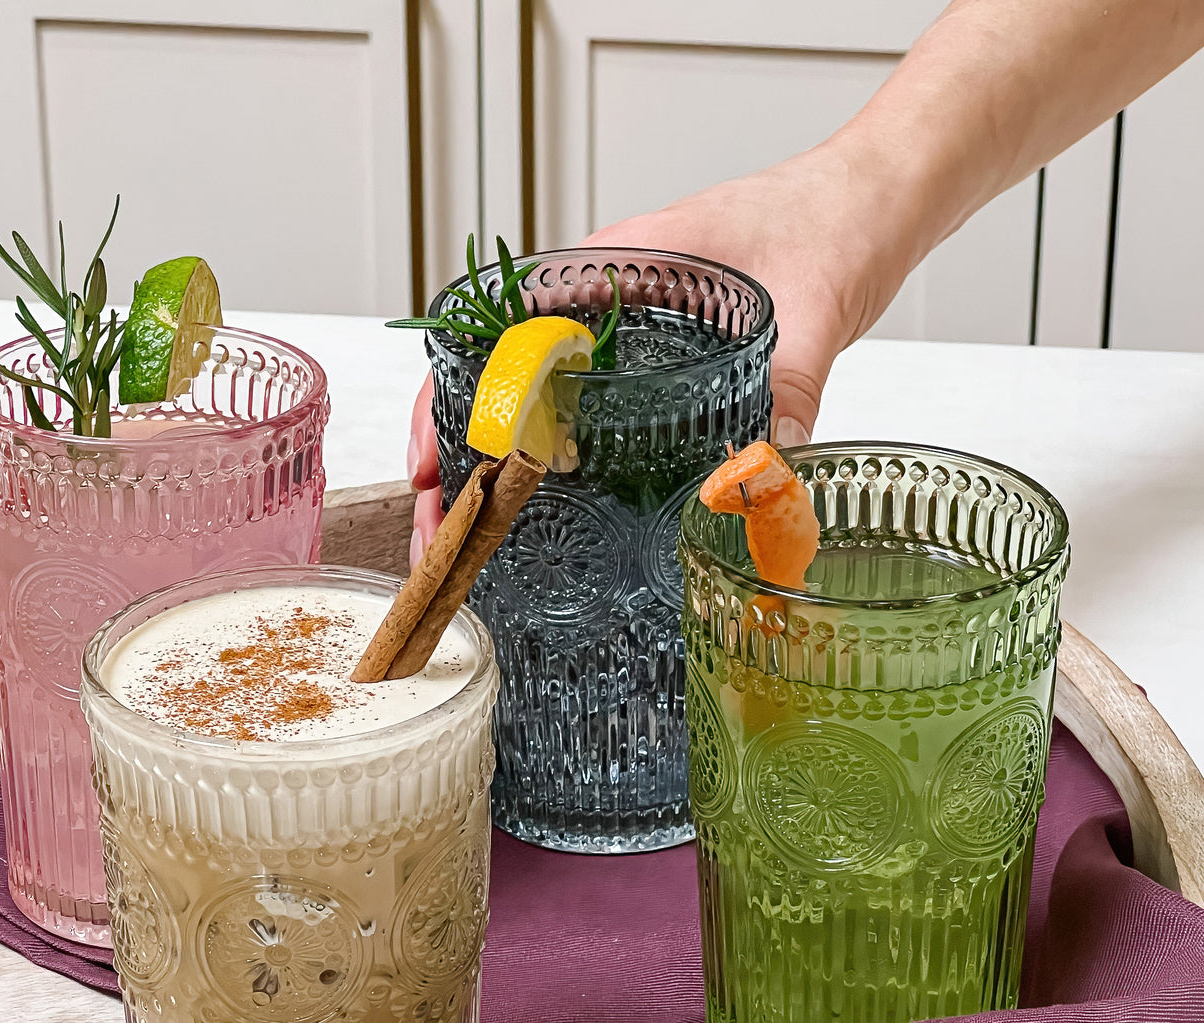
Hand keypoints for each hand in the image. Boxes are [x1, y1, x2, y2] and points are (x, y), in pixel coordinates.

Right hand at [407, 139, 909, 562]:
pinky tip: (550, 510)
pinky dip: (551, 461)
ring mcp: (624, 333)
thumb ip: (790, 390)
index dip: (446, 402)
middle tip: (443, 536)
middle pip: (498, 381)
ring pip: (532, 402)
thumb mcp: (811, 307)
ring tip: (474, 537)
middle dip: (460, 459)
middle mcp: (602, 302)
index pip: (494, 332)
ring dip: (496, 469)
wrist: (878, 198)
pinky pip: (582, 411)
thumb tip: (762, 482)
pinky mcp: (655, 360)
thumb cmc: (832, 217)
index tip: (430, 467)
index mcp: (610, 266)